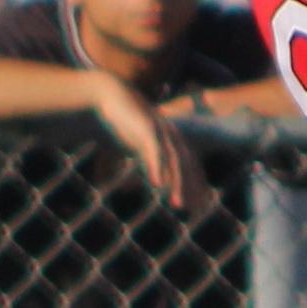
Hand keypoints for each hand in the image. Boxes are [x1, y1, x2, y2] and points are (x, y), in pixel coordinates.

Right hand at [90, 76, 209, 212]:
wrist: (107, 96)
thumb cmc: (119, 122)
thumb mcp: (131, 148)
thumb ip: (135, 165)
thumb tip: (128, 189)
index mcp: (170, 139)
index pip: (189, 165)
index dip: (196, 184)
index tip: (199, 206)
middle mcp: (171, 136)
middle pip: (188, 165)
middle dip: (193, 188)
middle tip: (196, 211)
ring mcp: (161, 131)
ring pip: (175, 161)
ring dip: (177, 184)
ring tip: (177, 204)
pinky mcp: (146, 129)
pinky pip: (155, 152)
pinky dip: (157, 168)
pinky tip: (157, 185)